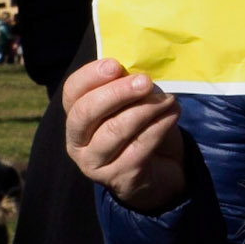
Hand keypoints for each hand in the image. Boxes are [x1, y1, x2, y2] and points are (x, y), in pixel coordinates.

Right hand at [63, 56, 185, 212]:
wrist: (164, 171)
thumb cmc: (145, 130)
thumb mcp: (136, 104)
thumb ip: (129, 87)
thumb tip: (136, 70)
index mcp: (77, 116)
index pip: (72, 92)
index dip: (90, 76)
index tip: (115, 65)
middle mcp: (77, 141)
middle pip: (85, 112)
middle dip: (116, 93)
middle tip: (145, 82)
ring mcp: (94, 163)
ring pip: (113, 130)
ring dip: (144, 110)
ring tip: (169, 100)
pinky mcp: (118, 178)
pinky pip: (137, 148)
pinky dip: (157, 128)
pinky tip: (172, 116)